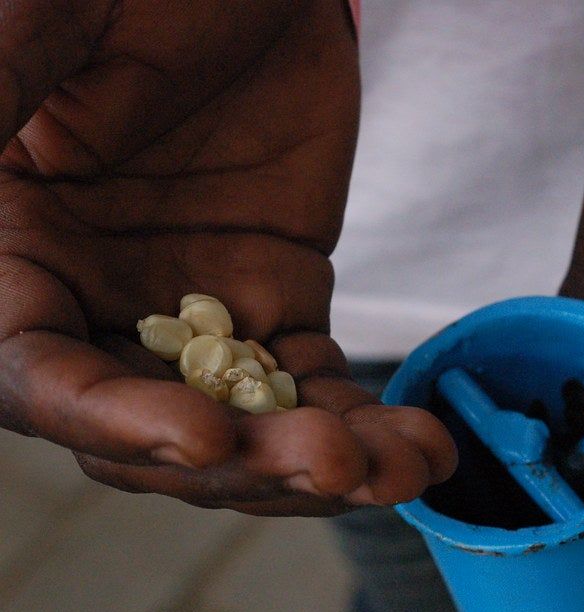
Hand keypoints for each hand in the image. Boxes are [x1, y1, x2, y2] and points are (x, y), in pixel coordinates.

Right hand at [0, 0, 455, 514]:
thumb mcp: (54, 26)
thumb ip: (3, 92)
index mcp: (19, 259)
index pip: (43, 380)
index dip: (117, 424)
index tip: (205, 438)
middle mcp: (99, 307)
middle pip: (157, 432)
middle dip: (248, 464)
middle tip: (335, 464)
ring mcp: (197, 315)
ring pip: (249, 425)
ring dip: (324, 463)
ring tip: (402, 471)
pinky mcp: (278, 301)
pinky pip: (315, 385)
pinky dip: (364, 421)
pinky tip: (417, 443)